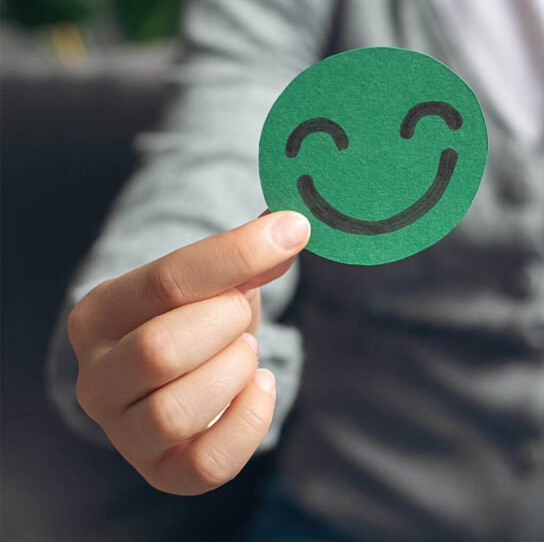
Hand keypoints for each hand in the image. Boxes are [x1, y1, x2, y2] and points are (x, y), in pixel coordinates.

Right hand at [68, 211, 309, 494]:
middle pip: (160, 351)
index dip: (237, 254)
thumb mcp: (217, 278)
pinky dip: (249, 422)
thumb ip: (250, 255)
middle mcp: (95, 378)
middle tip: (241, 315)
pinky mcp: (161, 472)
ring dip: (232, 374)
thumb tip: (287, 226)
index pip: (165, 280)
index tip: (292, 230)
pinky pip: (206, 466)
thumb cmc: (199, 317)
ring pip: (175, 413)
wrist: (185, 374)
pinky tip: (259, 387)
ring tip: (245, 354)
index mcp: (99, 313)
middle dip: (225, 325)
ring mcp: (123, 432)